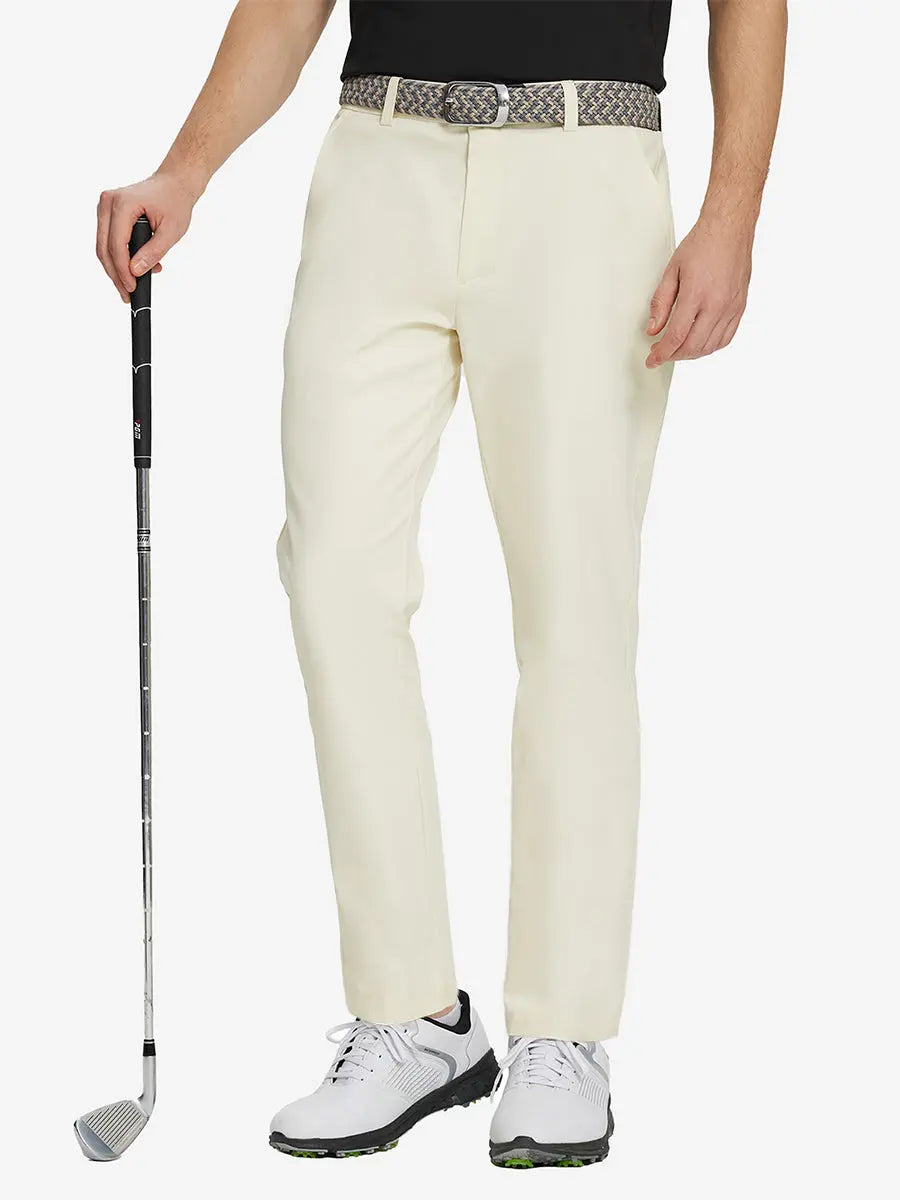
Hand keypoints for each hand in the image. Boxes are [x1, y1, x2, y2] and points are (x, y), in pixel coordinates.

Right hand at [96, 172, 200, 300]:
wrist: (173, 184)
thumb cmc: (174, 202)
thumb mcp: (171, 231)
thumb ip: (153, 252)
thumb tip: (135, 272)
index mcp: (122, 203)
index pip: (116, 245)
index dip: (123, 271)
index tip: (131, 289)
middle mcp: (108, 202)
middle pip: (104, 248)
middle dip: (115, 275)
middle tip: (127, 295)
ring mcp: (105, 207)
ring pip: (103, 246)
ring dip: (117, 268)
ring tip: (133, 285)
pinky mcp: (107, 213)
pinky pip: (108, 240)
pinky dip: (119, 257)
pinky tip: (136, 268)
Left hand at [645, 218, 752, 367]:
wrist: (730, 229)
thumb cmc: (702, 244)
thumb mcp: (672, 271)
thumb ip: (661, 303)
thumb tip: (653, 328)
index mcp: (697, 294)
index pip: (676, 336)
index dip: (662, 353)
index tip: (652, 360)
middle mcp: (717, 304)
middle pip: (693, 346)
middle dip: (673, 355)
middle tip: (661, 352)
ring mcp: (732, 308)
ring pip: (710, 347)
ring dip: (691, 353)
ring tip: (677, 348)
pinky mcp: (740, 307)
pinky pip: (726, 338)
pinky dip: (710, 346)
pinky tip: (699, 342)